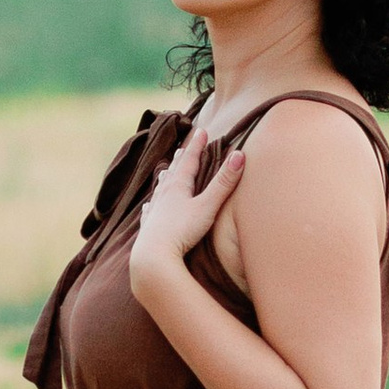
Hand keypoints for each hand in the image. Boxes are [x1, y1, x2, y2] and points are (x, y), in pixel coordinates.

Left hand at [129, 135, 241, 293]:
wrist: (154, 257)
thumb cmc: (182, 231)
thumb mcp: (208, 206)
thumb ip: (223, 183)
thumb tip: (239, 155)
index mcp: (178, 186)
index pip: (189, 160)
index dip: (196, 146)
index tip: (201, 131)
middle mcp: (164, 195)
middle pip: (173, 172)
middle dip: (180, 159)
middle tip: (181, 148)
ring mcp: (154, 211)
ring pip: (160, 189)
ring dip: (165, 178)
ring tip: (165, 171)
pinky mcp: (149, 228)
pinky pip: (150, 212)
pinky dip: (151, 205)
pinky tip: (148, 206)